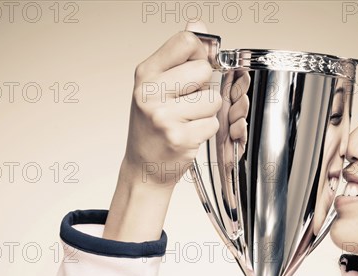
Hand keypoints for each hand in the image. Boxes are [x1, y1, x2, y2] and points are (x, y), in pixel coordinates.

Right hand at [124, 20, 222, 185]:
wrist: (144, 168)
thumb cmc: (152, 127)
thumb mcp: (157, 86)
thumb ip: (179, 56)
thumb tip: (197, 24)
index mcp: (145, 74)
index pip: (186, 41)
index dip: (199, 54)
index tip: (193, 71)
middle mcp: (150, 93)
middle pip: (203, 71)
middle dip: (203, 88)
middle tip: (186, 104)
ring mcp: (164, 117)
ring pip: (211, 99)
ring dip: (206, 112)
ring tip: (187, 122)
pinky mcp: (179, 138)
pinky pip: (212, 123)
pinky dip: (206, 131)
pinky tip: (189, 136)